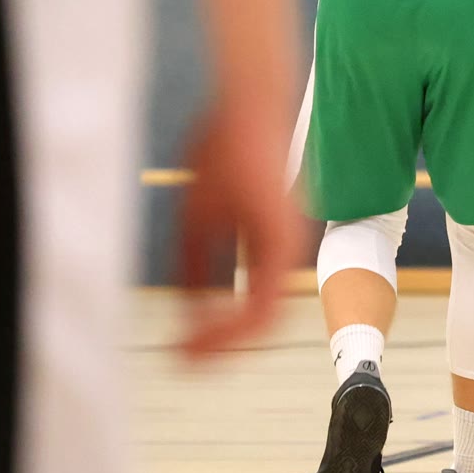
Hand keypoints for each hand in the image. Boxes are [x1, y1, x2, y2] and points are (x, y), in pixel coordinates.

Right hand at [174, 93, 301, 360]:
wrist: (249, 109)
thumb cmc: (225, 151)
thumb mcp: (199, 218)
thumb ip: (199, 261)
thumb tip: (188, 305)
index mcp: (269, 244)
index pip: (253, 307)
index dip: (220, 332)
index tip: (188, 349)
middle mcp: (283, 249)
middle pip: (261, 321)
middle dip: (221, 347)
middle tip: (187, 363)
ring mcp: (286, 244)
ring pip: (265, 318)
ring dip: (226, 340)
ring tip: (191, 356)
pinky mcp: (281, 237)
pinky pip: (264, 297)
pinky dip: (233, 319)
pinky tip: (203, 328)